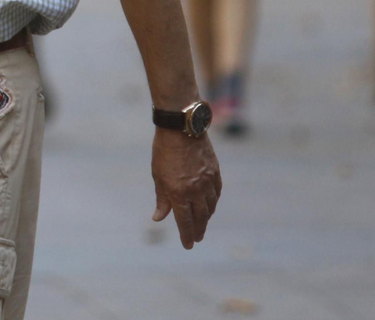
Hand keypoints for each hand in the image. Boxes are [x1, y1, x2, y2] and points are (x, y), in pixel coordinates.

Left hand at [151, 128, 221, 248]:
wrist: (182, 129)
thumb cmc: (164, 152)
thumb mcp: (158, 176)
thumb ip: (162, 199)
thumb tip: (158, 218)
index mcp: (179, 192)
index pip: (185, 221)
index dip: (186, 235)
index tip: (188, 245)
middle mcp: (196, 190)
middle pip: (200, 217)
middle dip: (198, 230)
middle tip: (196, 238)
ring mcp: (208, 182)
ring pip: (210, 206)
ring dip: (206, 218)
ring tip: (202, 224)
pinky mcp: (215, 173)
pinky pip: (216, 193)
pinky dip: (213, 202)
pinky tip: (210, 206)